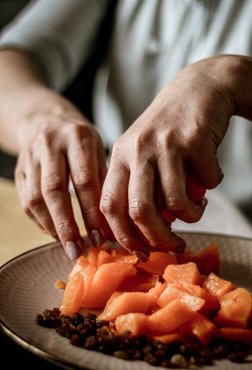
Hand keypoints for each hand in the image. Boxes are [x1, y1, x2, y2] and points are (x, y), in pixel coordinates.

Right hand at [14, 92, 111, 259]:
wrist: (44, 119)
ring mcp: (31, 157)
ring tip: (67, 246)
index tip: (99, 237)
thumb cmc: (79, 140)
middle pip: (54, 190)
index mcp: (78, 138)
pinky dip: (40, 221)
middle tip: (77, 250)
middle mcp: (51, 145)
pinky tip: (54, 233)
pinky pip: (26, 200)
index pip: (84, 181)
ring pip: (35, 198)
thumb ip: (104, 181)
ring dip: (51, 227)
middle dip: (66, 225)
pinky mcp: (19, 169)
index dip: (91, 213)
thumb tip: (113, 222)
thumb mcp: (98, 149)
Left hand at [100, 56, 235, 258]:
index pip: (110, 206)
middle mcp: (138, 149)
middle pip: (141, 211)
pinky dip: (212, 186)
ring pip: (176, 201)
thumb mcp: (144, 154)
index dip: (123, 236)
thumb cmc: (170, 130)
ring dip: (192, 215)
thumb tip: (150, 234)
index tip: (141, 253)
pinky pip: (207, 181)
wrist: (200, 88)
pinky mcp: (195, 138)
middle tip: (176, 247)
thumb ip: (141, 190)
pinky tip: (210, 176)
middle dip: (160, 239)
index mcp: (119, 156)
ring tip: (198, 208)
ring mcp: (166, 143)